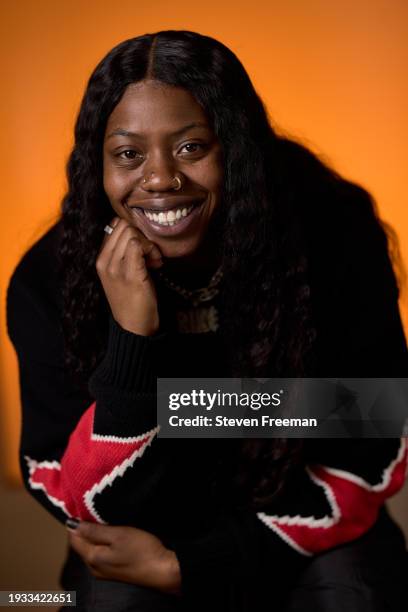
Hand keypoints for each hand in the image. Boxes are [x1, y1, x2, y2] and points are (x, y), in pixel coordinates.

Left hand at [67, 521, 180, 595]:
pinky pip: (102, 553)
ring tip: (105, 519)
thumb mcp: (118, 535)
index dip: (76, 522)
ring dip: (96, 534)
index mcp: (92, 558)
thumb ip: (94, 531)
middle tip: (95, 510)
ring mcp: (104, 571)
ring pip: (92, 548)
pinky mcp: (114, 570)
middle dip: (85, 528)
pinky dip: (104, 541)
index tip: (84, 507)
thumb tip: (71, 525)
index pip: (74, 538)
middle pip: (82, 544)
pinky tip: (113, 533)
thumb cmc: (141, 551)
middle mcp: (94, 567)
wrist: (162, 570)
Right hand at [96, 217, 162, 335]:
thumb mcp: (118, 272)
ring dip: (148, 244)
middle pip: (124, 227)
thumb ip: (121, 252)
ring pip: (132, 234)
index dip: (132, 232)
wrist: (133, 325)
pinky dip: (152, 251)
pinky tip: (156, 264)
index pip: (114, 226)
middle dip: (142, 236)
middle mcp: (104, 262)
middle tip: (150, 255)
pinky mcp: (131, 274)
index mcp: (100, 259)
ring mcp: (116, 268)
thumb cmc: (129, 297)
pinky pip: (138, 246)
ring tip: (153, 260)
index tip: (142, 249)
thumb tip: (133, 231)